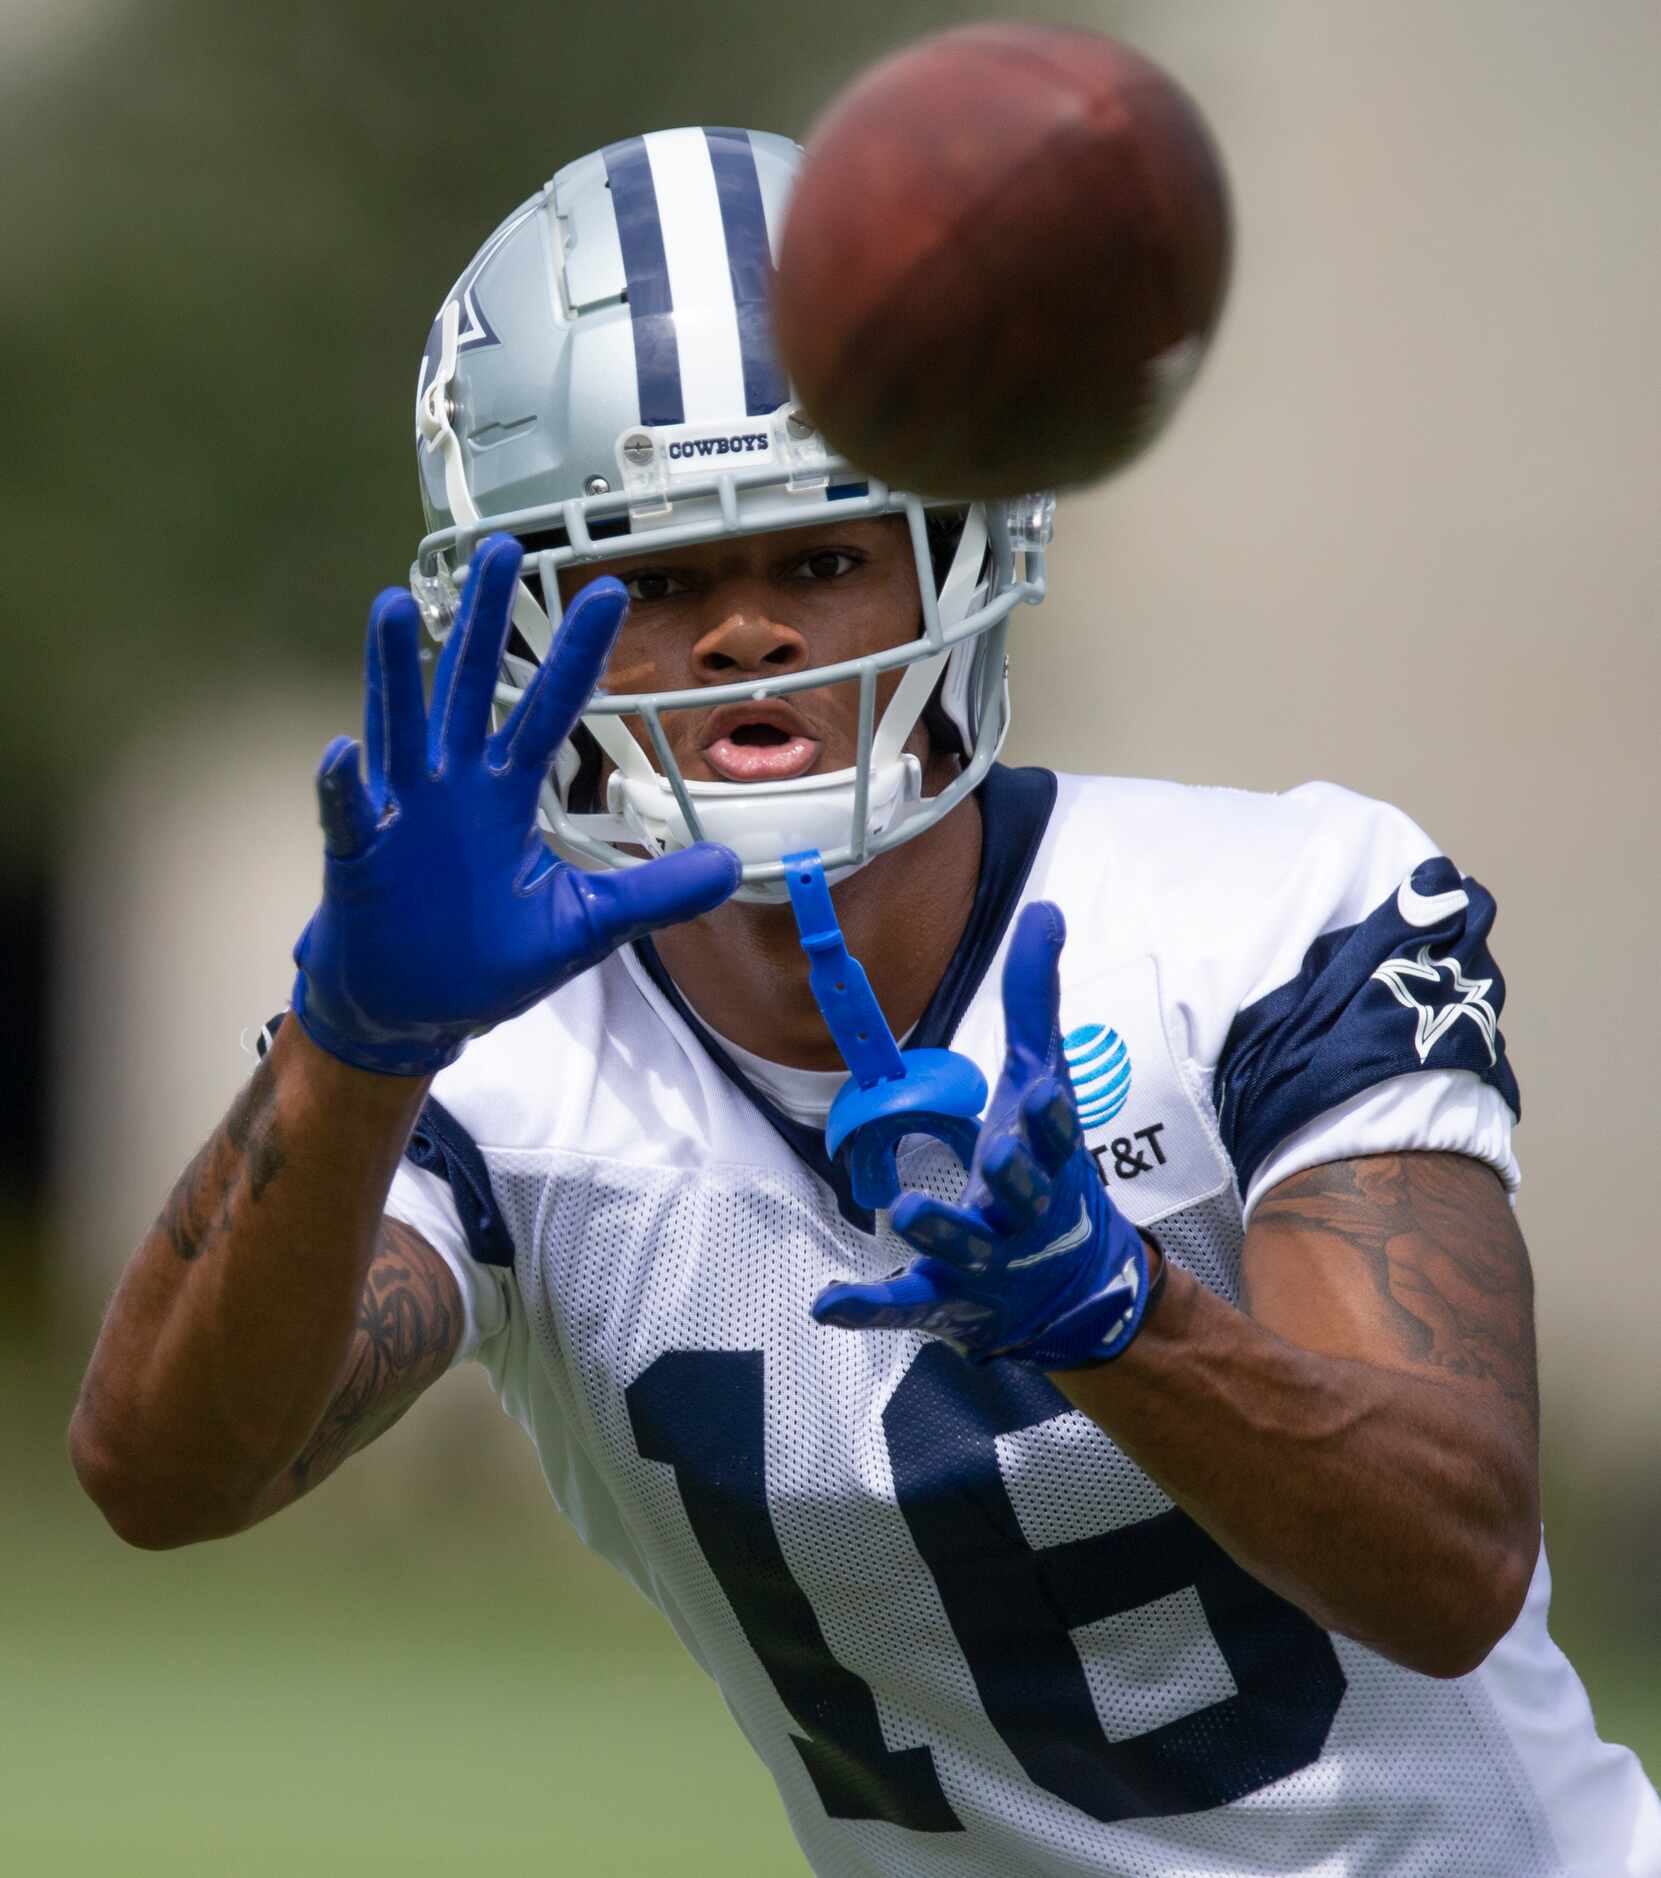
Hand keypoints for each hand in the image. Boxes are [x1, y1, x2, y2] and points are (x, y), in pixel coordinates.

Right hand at [291, 535, 739, 1075]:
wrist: (415, 1009)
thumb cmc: (487, 960)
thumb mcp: (586, 925)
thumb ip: (652, 895)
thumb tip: (728, 869)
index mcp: (508, 795)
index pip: (550, 711)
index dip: (576, 655)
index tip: (607, 593)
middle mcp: (455, 786)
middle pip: (472, 688)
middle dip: (486, 623)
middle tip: (500, 549)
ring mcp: (403, 812)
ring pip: (400, 725)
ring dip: (396, 670)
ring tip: (395, 605)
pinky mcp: (359, 854)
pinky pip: (349, 812)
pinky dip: (343, 785)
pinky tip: (343, 749)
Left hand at [812, 903, 1154, 1368]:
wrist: (1071, 1282)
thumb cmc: (1048, 1164)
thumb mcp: (1046, 1083)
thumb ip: (1036, 1003)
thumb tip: (1044, 909)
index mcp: (1051, 1158)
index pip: (1057, 1136)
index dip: (1049, 1120)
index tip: (1039, 1094)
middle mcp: (1024, 1212)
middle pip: (1022, 1193)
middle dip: (1014, 1175)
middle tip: (997, 1157)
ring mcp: (986, 1262)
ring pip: (962, 1249)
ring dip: (938, 1229)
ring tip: (908, 1210)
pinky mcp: (947, 1301)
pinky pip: (905, 1307)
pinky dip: (868, 1308)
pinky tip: (826, 1304)